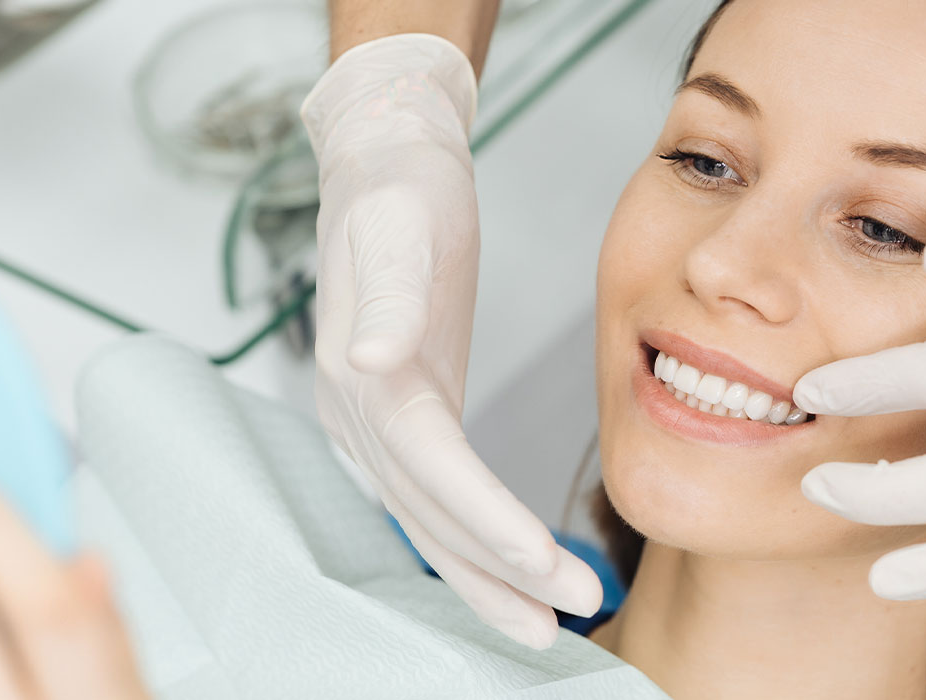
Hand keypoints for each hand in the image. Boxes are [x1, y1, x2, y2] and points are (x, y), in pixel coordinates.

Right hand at [302, 33, 600, 647]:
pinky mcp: (405, 419)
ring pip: (431, 522)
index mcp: (360, 375)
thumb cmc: (398, 190)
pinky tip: (514, 576)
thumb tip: (373, 355)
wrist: (386, 164)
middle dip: (496, 572)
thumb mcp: (397, 223)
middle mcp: (358, 414)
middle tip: (566, 614)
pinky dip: (475, 545)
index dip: (485, 520)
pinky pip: (438, 501)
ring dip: (487, 579)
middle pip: (430, 512)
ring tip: (545, 627)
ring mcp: (376, 424)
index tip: (542, 563)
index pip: (430, 466)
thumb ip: (387, 293)